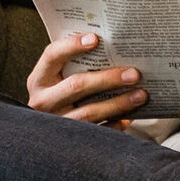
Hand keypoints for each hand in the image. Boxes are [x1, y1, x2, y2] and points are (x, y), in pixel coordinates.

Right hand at [27, 32, 146, 128]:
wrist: (47, 137)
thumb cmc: (61, 93)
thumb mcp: (59, 78)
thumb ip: (77, 63)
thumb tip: (113, 46)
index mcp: (39, 79)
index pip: (52, 56)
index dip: (72, 46)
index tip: (96, 39)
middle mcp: (43, 101)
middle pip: (76, 85)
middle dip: (108, 78)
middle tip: (134, 74)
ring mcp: (56, 122)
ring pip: (88, 113)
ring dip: (118, 103)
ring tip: (141, 95)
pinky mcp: (69, 142)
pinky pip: (96, 132)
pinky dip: (115, 124)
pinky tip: (130, 116)